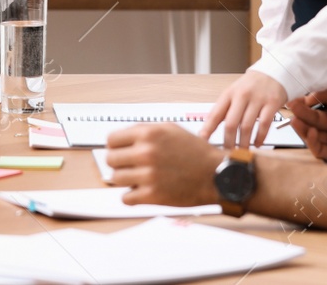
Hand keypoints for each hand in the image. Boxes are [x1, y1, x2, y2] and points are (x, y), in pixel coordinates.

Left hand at [106, 123, 223, 206]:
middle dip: (119, 163)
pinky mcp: (153, 195)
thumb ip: (145, 130)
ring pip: (116, 179)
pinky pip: (126, 198)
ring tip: (138, 178)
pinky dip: (132, 197)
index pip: (111, 140)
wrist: (216, 175)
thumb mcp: (170, 129)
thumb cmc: (196, 153)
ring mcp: (148, 175)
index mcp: (149, 133)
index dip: (115, 146)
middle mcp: (146, 153)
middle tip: (129, 166)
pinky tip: (142, 190)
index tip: (120, 151)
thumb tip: (122, 136)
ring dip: (125, 180)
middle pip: (111, 159)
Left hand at [202, 70, 289, 148]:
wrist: (272, 72)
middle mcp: (242, 95)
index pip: (215, 114)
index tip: (203, 140)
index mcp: (229, 94)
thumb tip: (208, 130)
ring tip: (242, 151)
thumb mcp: (233, 93)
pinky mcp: (272, 103)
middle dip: (228, 141)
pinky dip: (260, 137)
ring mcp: (257, 99)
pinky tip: (257, 143)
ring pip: (247, 126)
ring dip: (243, 142)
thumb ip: (224, 110)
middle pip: (231, 123)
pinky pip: (264, 124)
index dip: (208, 129)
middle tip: (227, 152)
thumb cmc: (250, 86)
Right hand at [286, 80, 326, 162]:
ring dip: (302, 128)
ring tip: (296, 120)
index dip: (304, 105)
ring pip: (312, 136)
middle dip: (301, 114)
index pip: (315, 108)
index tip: (295, 100)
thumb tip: (311, 96)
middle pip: (312, 121)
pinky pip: (319, 150)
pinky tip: (311, 132)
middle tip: (292, 108)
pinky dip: (312, 142)